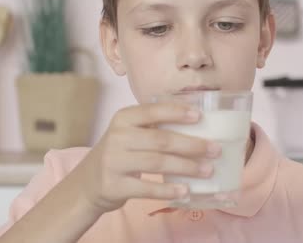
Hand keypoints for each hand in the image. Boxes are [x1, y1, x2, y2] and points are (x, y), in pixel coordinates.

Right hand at [76, 103, 220, 212]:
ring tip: (207, 170)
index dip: (177, 112)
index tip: (200, 116)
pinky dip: (168, 190)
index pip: (152, 111)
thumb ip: (153, 127)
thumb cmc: (119, 153)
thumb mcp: (129, 133)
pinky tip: (186, 191)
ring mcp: (114, 162)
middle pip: (161, 140)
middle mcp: (117, 137)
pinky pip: (146, 188)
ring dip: (186, 167)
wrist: (87, 183)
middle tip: (215, 149)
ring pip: (157, 163)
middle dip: (192, 145)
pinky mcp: (114, 186)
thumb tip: (199, 126)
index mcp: (123, 118)